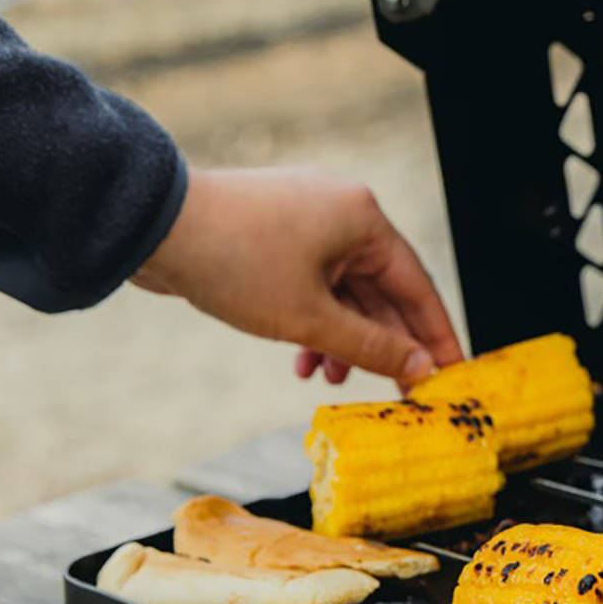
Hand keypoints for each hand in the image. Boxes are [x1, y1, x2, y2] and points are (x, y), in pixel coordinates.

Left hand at [132, 167, 463, 386]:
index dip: (436, 337)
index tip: (451, 376)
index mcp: (363, 218)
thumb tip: (420, 369)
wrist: (151, 226)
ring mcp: (306, 217)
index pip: (417, 287)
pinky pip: (312, 281)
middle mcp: (342, 210)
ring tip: (332, 379)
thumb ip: (372, 347)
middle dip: (384, 344)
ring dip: (343, 338)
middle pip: (382, 289)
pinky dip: (313, 319)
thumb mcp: (310, 319)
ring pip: (344, 289)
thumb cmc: (236, 263)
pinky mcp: (275, 230)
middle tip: (397, 393)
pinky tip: (300, 357)